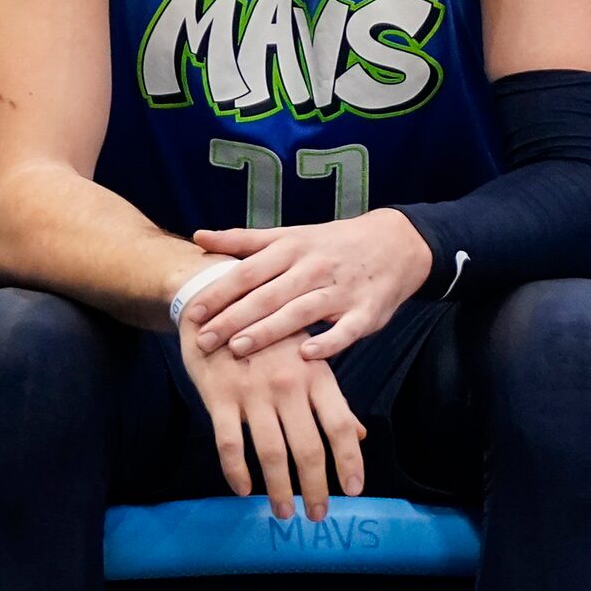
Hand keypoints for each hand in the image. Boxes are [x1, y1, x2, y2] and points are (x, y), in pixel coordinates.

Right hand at [178, 320, 365, 519]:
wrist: (217, 300)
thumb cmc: (270, 337)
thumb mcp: (309, 359)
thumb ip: (332, 399)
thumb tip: (358, 434)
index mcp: (316, 376)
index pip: (340, 425)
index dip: (349, 460)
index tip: (354, 490)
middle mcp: (288, 387)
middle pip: (308, 448)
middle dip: (315, 487)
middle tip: (318, 515)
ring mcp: (253, 393)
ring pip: (271, 453)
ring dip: (278, 489)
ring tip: (283, 514)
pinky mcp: (219, 397)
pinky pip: (229, 443)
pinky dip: (235, 471)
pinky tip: (242, 489)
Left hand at [185, 209, 435, 360]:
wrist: (397, 243)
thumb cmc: (334, 244)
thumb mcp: (292, 236)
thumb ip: (245, 241)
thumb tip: (198, 237)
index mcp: (293, 249)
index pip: (249, 272)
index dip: (220, 292)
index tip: (193, 312)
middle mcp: (315, 268)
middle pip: (269, 295)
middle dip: (234, 318)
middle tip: (204, 340)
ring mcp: (342, 290)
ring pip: (300, 312)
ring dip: (269, 330)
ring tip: (239, 349)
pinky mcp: (367, 311)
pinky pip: (346, 330)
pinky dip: (328, 342)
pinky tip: (306, 354)